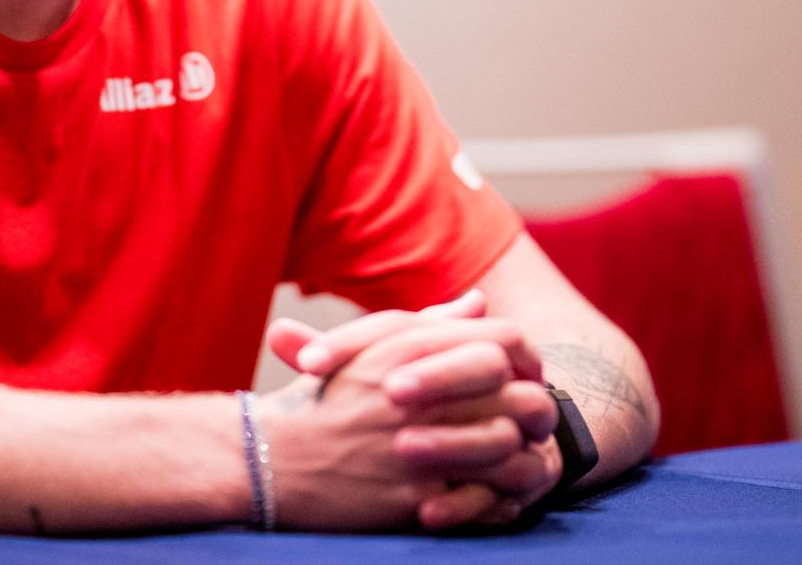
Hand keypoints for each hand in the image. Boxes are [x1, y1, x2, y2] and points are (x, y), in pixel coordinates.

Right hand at [260, 293, 560, 529]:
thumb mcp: (369, 348)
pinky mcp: (413, 499)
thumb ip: (430, 325)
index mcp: (409, 350)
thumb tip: (480, 302)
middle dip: (534, 410)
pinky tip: (496, 496)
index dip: (526, 360)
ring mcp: (417, 449)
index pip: (504, 342)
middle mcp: (417, 395)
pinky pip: (483, 499)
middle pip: (518, 394)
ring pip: (509, 447)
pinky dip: (498, 499)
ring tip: (518, 459)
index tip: (523, 376)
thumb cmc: (321, 401)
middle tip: (532, 422)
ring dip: (521, 454)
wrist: (267, 461)